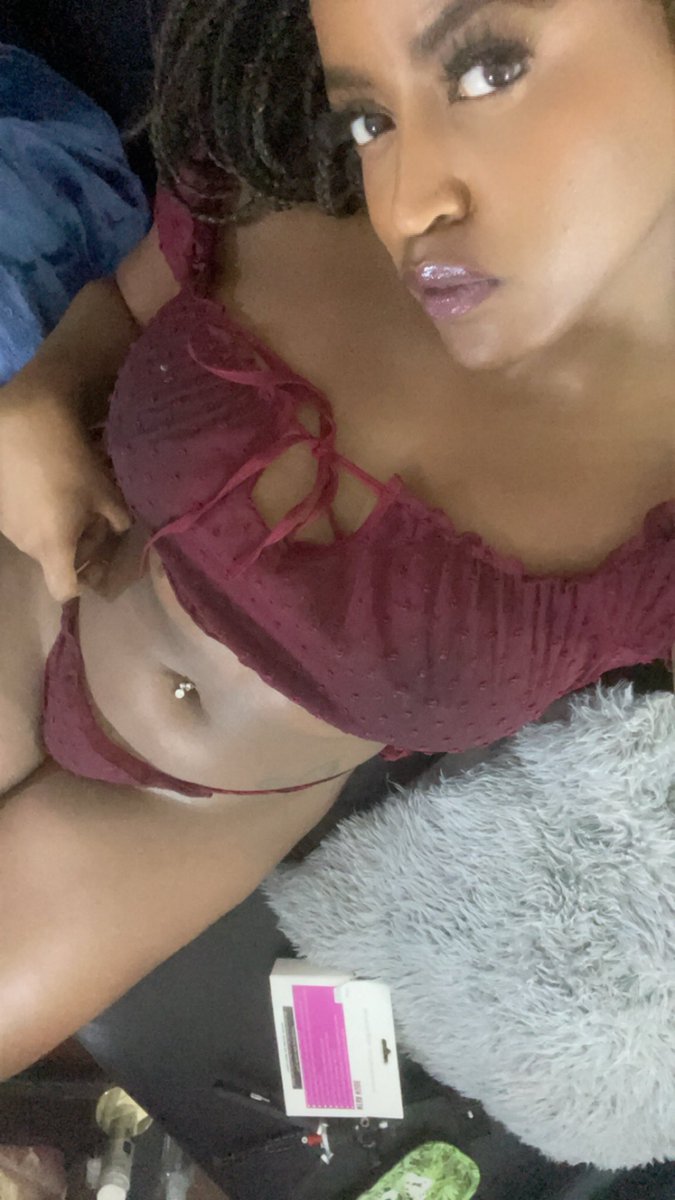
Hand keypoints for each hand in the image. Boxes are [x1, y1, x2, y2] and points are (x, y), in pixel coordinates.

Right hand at [0, 386, 129, 601]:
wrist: (24, 426)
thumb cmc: (70, 465)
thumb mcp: (105, 494)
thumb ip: (119, 521)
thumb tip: (121, 529)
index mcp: (54, 549)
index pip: (63, 591)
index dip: (80, 586)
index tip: (96, 567)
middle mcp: (28, 546)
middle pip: (57, 563)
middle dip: (81, 547)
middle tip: (97, 518)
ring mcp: (10, 529)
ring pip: (42, 543)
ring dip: (61, 531)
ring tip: (75, 499)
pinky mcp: (0, 510)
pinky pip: (27, 525)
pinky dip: (43, 517)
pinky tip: (52, 488)